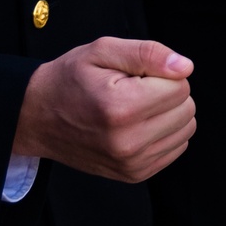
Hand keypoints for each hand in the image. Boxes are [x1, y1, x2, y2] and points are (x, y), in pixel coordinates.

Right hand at [13, 37, 195, 182]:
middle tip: (133, 90)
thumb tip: (185, 67)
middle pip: (187, 108)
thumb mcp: (102, 51)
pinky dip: (164, 132)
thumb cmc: (70, 79)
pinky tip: (137, 125)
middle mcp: (128, 142)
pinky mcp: (135, 174)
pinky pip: (176, 147)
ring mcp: (132, 163)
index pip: (181, 86)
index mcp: (121, 108)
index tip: (135, 75)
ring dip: (168, 114)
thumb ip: (148, 53)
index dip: (162, 74)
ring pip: (186, 129)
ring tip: (134, 107)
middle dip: (168, 93)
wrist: (38, 118)